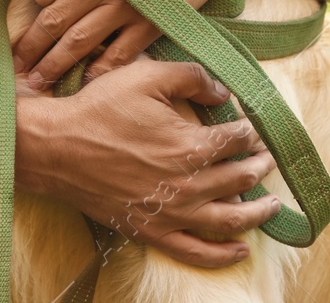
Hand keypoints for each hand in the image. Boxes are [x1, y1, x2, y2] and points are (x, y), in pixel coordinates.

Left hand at [12, 0, 234, 86]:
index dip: (32, 5)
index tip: (28, 19)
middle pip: (53, 21)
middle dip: (31, 48)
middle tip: (15, 67)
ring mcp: (124, 4)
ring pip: (79, 43)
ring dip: (55, 65)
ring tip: (38, 82)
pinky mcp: (150, 21)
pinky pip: (118, 54)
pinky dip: (100, 71)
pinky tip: (86, 81)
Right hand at [17, 59, 279, 266]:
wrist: (55, 147)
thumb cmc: (98, 109)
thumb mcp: (144, 76)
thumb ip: (190, 77)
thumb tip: (223, 91)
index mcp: (190, 144)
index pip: (236, 139)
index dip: (249, 131)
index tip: (251, 127)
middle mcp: (189, 184)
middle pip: (241, 177)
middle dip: (259, 165)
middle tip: (266, 158)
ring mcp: (172, 213)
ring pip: (231, 219)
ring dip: (259, 212)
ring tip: (273, 205)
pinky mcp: (153, 231)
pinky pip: (198, 252)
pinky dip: (225, 254)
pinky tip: (241, 249)